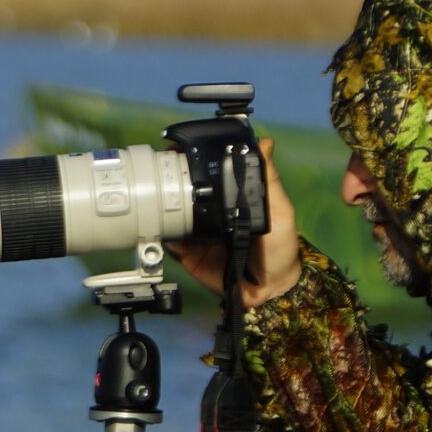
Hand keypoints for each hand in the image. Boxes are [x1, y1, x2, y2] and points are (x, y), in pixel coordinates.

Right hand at [169, 136, 303, 305]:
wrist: (269, 290)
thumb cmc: (279, 247)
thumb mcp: (279, 210)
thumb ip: (268, 180)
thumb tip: (266, 142)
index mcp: (229, 197)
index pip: (206, 175)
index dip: (191, 161)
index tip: (177, 148)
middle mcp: (209, 211)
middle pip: (182, 192)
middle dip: (167, 180)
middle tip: (158, 172)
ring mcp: (195, 231)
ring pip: (170, 213)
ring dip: (160, 204)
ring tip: (153, 195)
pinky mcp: (185, 252)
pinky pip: (168, 239)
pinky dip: (160, 231)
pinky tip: (157, 222)